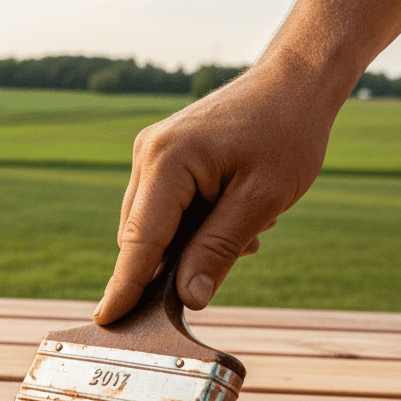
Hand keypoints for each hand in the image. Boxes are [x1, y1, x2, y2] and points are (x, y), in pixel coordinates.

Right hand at [93, 63, 339, 323]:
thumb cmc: (286, 132)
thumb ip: (219, 249)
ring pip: (152, 225)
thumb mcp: (263, 198)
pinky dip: (192, 224)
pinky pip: (164, 208)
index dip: (124, 285)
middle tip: (231, 259)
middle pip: (141, 236)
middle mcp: (148, 155)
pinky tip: (233, 211)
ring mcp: (151, 154)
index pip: (139, 239)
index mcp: (167, 161)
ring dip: (189, 242)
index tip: (106, 320)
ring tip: (248, 224)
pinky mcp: (161, 156)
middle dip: (172, 263)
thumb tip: (189, 299)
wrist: (294, 80)